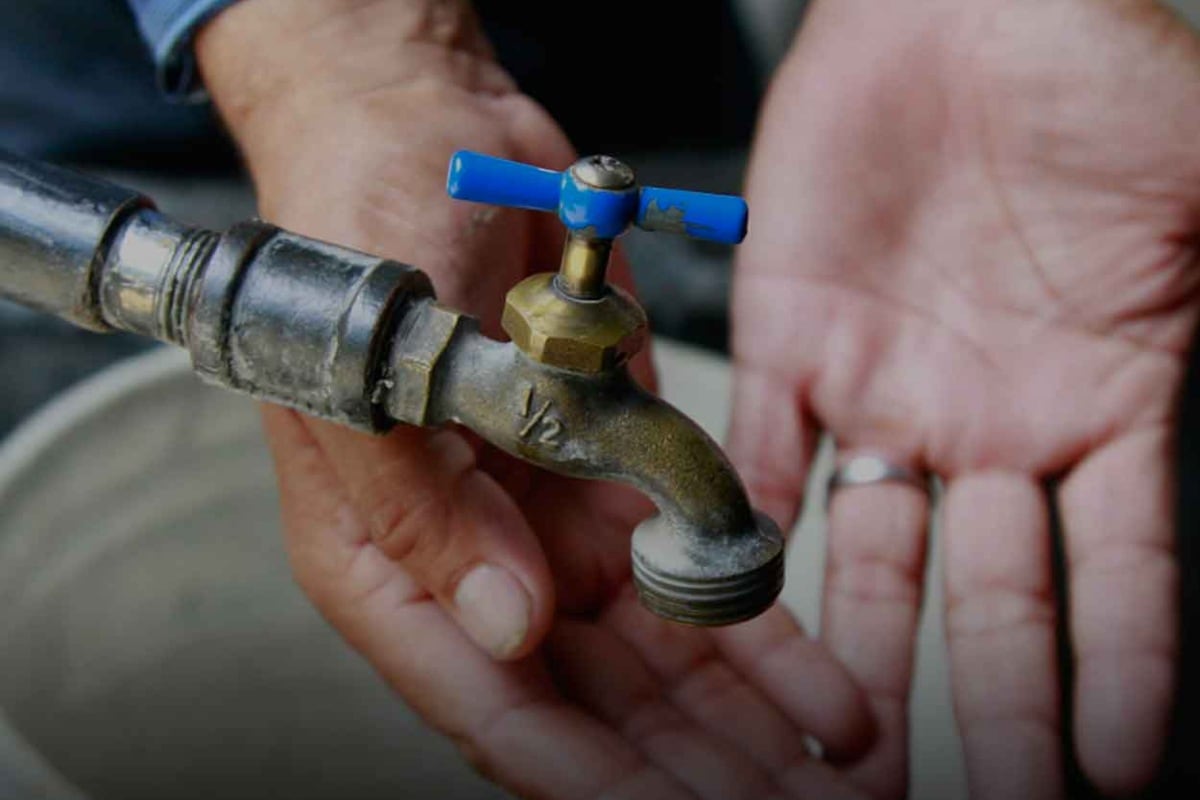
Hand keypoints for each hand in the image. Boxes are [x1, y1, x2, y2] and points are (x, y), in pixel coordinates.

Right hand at [197, 2, 875, 796]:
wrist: (423, 128)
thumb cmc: (357, 237)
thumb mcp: (369, 374)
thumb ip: (426, 512)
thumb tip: (512, 629)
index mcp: (390, 559)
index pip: (487, 699)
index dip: (580, 774)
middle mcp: (477, 561)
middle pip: (589, 706)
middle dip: (684, 772)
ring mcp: (553, 527)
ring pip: (658, 663)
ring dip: (742, 727)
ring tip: (833, 779)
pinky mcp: (618, 480)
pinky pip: (697, 576)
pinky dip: (762, 638)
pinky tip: (831, 695)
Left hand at [730, 0, 1199, 796]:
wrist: (961, 6)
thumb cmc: (1093, 74)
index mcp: (1107, 403)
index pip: (1123, 574)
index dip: (1120, 671)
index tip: (1112, 768)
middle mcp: (992, 420)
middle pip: (993, 596)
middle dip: (990, 700)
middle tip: (981, 795)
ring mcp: (888, 390)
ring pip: (872, 555)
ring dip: (862, 652)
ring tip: (852, 752)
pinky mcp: (791, 343)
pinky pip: (762, 458)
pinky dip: (749, 532)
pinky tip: (742, 613)